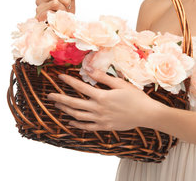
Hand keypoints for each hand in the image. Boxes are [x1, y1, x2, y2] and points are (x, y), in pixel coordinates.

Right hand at [35, 0, 81, 20]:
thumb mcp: (68, 2)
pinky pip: (53, 12)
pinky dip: (59, 14)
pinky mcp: (39, 17)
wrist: (60, 29)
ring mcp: (38, 8)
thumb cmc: (62, 14)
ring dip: (63, 8)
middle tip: (69, 5)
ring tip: (63, 13)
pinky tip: (59, 17)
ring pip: (55, 2)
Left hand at [48, 69, 162, 131]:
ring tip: (57, 106)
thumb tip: (89, 68)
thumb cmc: (135, 97)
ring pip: (78, 116)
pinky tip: (70, 121)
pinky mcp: (104, 127)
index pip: (80, 87)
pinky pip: (87, 127)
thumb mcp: (120, 83)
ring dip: (66, 111)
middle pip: (74, 104)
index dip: (69, 81)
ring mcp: (100, 119)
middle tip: (49, 96)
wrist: (146, 114)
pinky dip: (77, 124)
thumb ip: (103, 77)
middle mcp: (98, 109)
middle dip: (60, 99)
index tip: (59, 77)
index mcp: (102, 96)